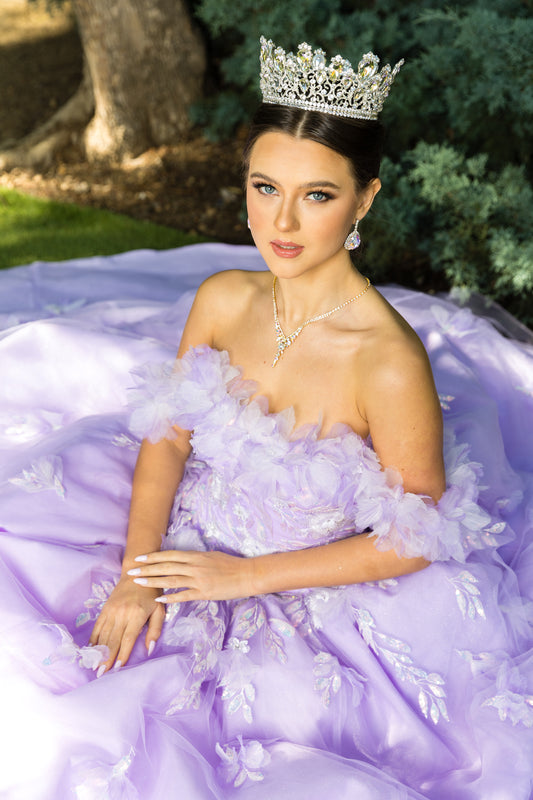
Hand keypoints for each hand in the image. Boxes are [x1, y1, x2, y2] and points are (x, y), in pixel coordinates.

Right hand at [89, 575, 164, 673]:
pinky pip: (98, 626)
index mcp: (137, 615)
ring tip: (94, 666)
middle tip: (101, 674)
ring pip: (103, 635)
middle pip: (113, 640)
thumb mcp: (159, 609)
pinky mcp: (105, 609)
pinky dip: (94, 639)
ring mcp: (111, 611)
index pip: (128, 638)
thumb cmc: (152, 593)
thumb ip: (155, 630)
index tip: (117, 668)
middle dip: (106, 658)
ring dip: (98, 651)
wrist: (137, 572)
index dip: (122, 654)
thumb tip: (149, 649)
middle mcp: (122, 613)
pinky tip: (90, 650)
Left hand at [127, 549, 252, 603]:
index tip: (139, 558)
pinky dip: (170, 597)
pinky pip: (184, 596)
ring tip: (138, 583)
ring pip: (171, 580)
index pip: (169, 555)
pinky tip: (158, 599)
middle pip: (166, 566)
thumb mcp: (211, 556)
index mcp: (196, 556)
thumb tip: (182, 560)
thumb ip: (195, 559)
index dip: (153, 557)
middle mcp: (195, 566)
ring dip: (153, 581)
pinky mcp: (204, 593)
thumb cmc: (230, 564)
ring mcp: (199, 580)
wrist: (247, 574)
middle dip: (147, 569)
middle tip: (131, 570)